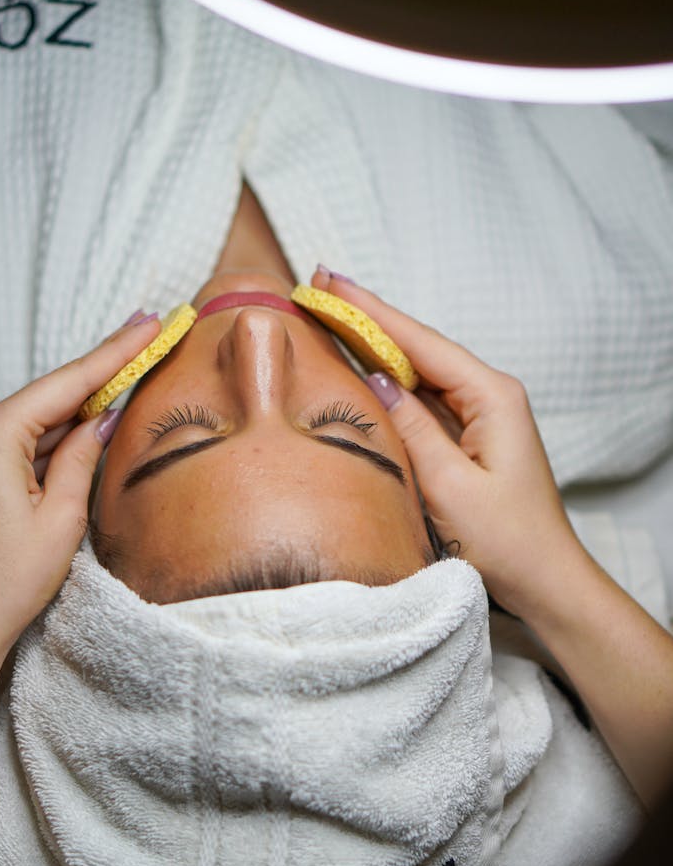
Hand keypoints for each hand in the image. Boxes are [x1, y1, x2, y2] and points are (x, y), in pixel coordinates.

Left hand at [0, 315, 159, 664]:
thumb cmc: (3, 582)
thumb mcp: (62, 517)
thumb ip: (83, 457)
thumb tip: (103, 418)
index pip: (69, 382)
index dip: (117, 352)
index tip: (149, 321)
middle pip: (53, 395)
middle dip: (104, 374)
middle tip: (149, 338)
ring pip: (40, 419)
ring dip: (83, 409)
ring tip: (133, 380)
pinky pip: (23, 442)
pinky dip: (58, 437)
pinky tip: (92, 426)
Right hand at [311, 269, 578, 617]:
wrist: (545, 582)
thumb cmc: (506, 541)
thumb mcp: (448, 486)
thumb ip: (410, 428)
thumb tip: (375, 379)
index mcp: (492, 397)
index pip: (420, 343)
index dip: (371, 312)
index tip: (331, 283)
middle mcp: (490, 396)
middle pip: (419, 349)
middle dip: (369, 319)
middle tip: (321, 287)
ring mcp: (481, 417)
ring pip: (419, 373)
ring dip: (376, 348)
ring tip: (332, 318)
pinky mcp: (471, 440)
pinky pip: (424, 402)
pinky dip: (391, 384)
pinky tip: (363, 370)